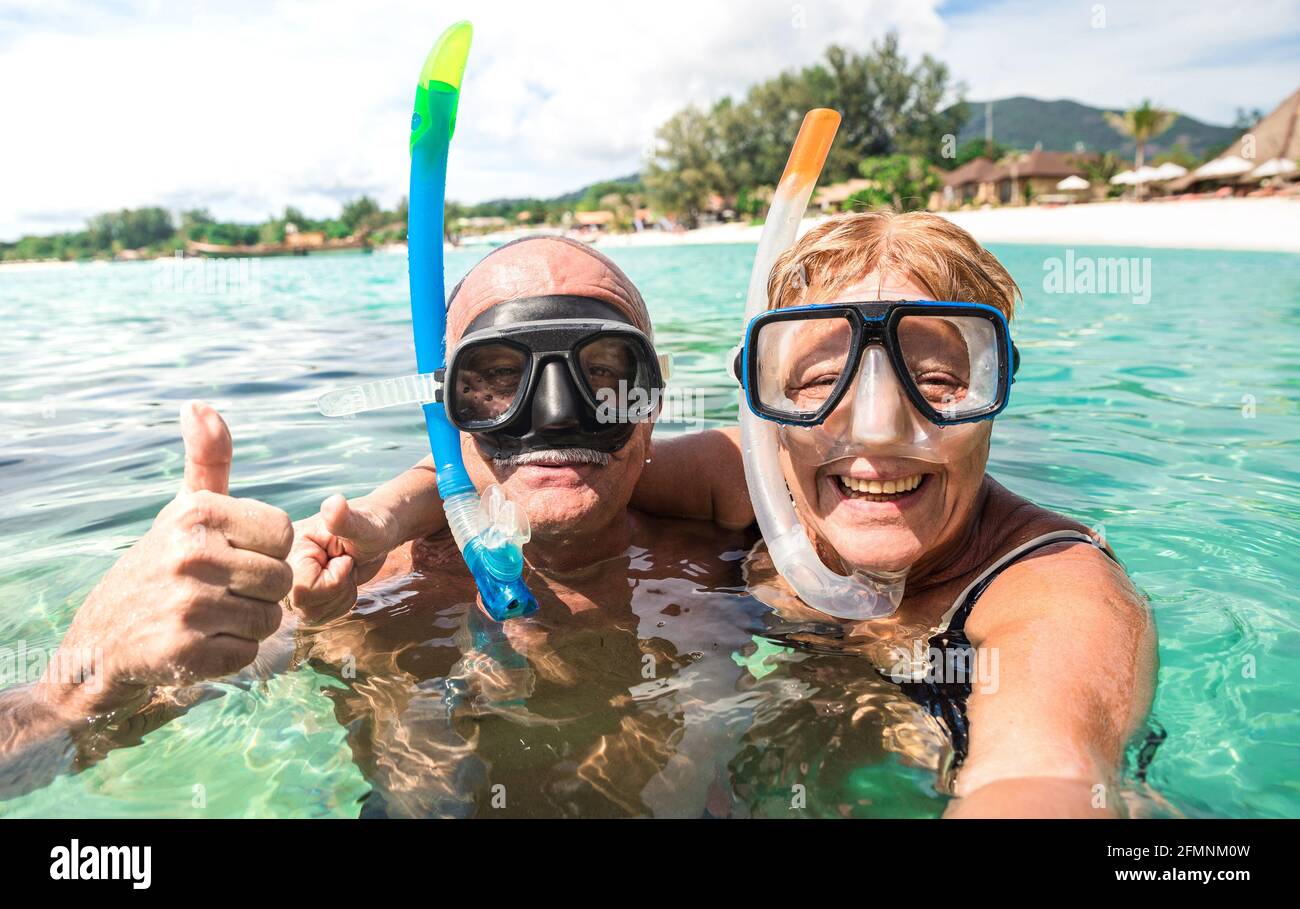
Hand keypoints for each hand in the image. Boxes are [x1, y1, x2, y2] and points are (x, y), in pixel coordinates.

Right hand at [44, 402, 293, 717]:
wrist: (102, 639)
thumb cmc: (162, 565)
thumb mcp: (185, 509)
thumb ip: (208, 461)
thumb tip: (200, 405)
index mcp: (198, 513)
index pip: (283, 533)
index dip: (266, 551)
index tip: (231, 555)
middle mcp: (191, 553)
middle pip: (281, 580)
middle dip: (259, 593)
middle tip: (219, 593)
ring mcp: (187, 604)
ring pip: (269, 620)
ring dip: (247, 625)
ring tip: (209, 617)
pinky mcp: (184, 651)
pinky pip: (248, 654)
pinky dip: (231, 655)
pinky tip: (198, 643)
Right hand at [287, 493, 396, 624]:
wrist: (377, 534)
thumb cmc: (373, 526)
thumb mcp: (363, 525)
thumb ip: (345, 519)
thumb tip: (333, 503)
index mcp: (290, 546)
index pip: (303, 588)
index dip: (333, 580)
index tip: (344, 558)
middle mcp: (285, 565)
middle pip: (305, 606)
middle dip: (337, 590)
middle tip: (346, 564)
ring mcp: (292, 582)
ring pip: (312, 614)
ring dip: (340, 598)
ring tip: (345, 571)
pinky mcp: (302, 595)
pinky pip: (318, 617)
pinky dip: (339, 603)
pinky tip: (343, 581)